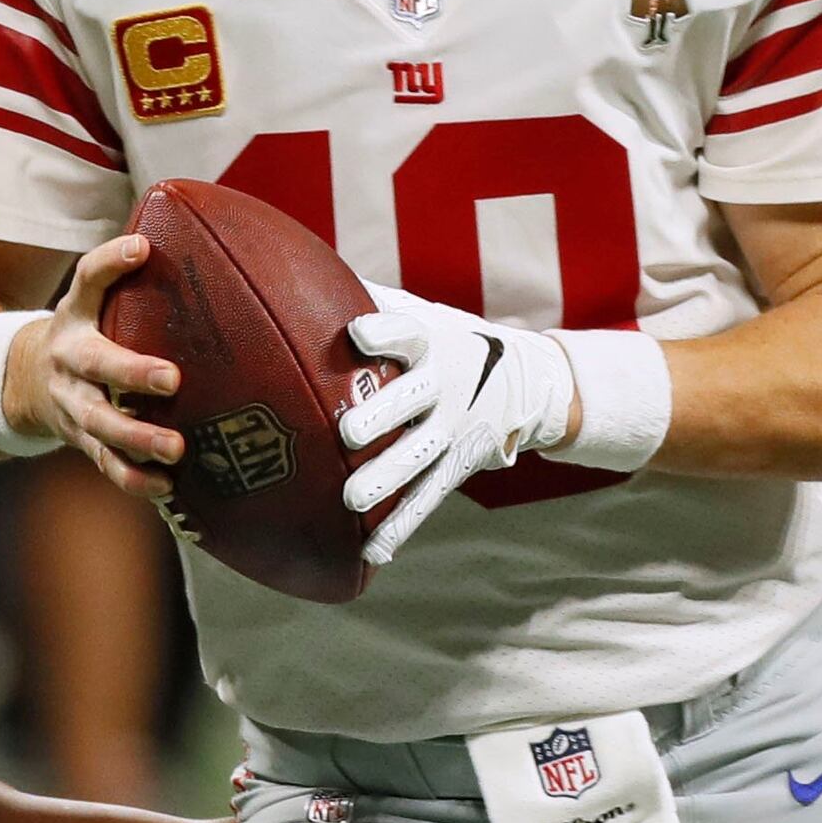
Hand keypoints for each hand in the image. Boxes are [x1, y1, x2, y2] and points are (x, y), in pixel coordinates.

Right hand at [9, 236, 182, 498]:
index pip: (87, 280)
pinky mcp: (83, 440)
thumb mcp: (91, 300)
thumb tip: (183, 241)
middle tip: (172, 379)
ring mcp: (73, 405)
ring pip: (101, 424)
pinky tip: (167, 486)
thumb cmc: (83, 332)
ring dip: (138, 438)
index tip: (141, 249)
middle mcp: (69, 361)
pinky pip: (106, 463)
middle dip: (132, 372)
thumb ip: (126, 275)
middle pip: (96, 364)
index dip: (111, 262)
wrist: (23, 380)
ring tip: (176, 448)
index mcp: (75, 317)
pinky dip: (134, 479)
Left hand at [336, 286, 578, 564]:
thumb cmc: (446, 339)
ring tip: (351, 499)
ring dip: (386, 479)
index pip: (408, 332)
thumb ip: (372, 300)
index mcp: (430, 341)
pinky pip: (428, 498)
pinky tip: (372, 550)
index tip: (360, 335)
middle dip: (382, 415)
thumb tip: (296, 271)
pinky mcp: (457, 464)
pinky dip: (402, 525)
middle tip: (347, 431)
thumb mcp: (422, 313)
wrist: (525, 379)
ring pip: (419, 456)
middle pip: (412, 399)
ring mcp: (452, 429)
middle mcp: (444, 384)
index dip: (385, 331)